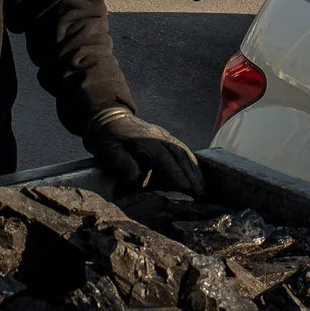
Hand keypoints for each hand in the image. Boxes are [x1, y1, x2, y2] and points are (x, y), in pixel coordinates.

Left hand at [84, 107, 203, 194]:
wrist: (107, 116)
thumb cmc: (106, 137)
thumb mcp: (107, 150)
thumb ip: (121, 163)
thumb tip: (137, 179)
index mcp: (144, 139)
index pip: (165, 158)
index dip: (177, 173)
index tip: (187, 188)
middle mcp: (158, 135)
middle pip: (180, 155)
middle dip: (192, 175)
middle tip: (201, 194)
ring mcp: (163, 135)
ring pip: (184, 152)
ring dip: (195, 170)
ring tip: (203, 188)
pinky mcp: (165, 137)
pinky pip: (182, 149)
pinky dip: (192, 163)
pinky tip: (197, 175)